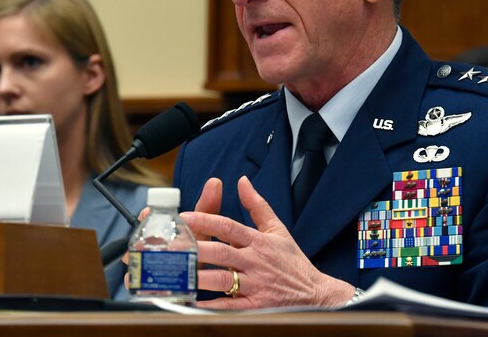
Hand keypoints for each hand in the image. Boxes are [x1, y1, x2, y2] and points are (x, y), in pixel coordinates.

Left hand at [181, 176, 353, 309]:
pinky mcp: (256, 305)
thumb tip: (243, 181)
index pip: (228, 226)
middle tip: (173, 245)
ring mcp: (255, 284)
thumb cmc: (291, 260)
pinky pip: (231, 305)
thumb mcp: (277, 228)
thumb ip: (257, 205)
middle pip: (221, 252)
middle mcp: (255, 261)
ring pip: (224, 278)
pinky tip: (196, 302)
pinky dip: (213, 305)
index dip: (205, 220)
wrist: (315, 292)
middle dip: (197, 248)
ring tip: (180, 273)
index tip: (185, 217)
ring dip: (201, 276)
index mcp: (258, 240)